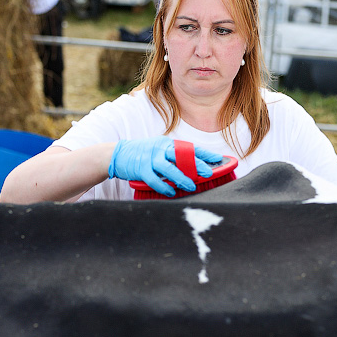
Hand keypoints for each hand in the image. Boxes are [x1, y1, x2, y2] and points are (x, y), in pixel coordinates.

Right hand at [108, 137, 222, 196]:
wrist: (118, 154)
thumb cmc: (142, 154)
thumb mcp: (159, 151)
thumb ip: (173, 158)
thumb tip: (193, 168)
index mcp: (167, 144)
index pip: (189, 147)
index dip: (204, 153)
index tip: (218, 158)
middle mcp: (160, 148)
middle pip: (182, 155)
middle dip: (196, 164)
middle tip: (207, 173)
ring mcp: (150, 158)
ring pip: (169, 168)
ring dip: (182, 178)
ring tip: (191, 186)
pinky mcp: (141, 169)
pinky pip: (155, 180)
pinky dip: (164, 187)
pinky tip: (171, 192)